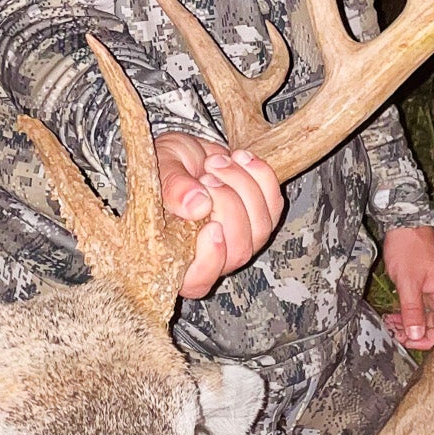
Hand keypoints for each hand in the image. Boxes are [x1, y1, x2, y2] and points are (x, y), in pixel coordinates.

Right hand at [155, 134, 284, 300]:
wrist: (185, 152)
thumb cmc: (165, 167)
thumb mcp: (160, 170)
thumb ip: (172, 188)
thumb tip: (196, 205)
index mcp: (176, 256)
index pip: (197, 281)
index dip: (210, 260)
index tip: (211, 227)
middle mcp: (212, 256)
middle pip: (237, 252)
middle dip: (228, 206)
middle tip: (207, 176)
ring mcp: (240, 239)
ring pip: (260, 229)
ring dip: (244, 187)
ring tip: (217, 162)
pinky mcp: (260, 217)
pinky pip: (273, 205)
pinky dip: (261, 177)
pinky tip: (240, 158)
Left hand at [381, 226, 433, 350]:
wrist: (405, 222)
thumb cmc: (408, 246)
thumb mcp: (407, 282)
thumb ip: (412, 310)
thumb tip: (415, 336)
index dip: (426, 340)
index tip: (405, 340)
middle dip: (414, 333)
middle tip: (393, 332)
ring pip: (426, 317)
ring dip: (408, 323)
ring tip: (389, 323)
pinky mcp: (425, 284)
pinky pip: (420, 306)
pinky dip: (407, 312)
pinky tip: (393, 314)